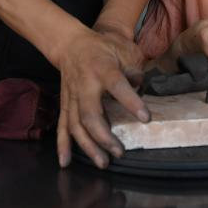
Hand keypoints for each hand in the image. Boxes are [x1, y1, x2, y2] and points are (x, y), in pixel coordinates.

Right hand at [56, 28, 148, 169]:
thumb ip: (134, 69)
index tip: (145, 118)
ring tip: (102, 162)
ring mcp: (72, 96)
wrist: (70, 44)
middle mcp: (85, 85)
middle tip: (119, 152)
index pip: (117, 86)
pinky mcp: (65, 104)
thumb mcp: (122, 49)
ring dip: (88, 146)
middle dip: (104, 136)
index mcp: (102, 69)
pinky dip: (62, 145)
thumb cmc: (101, 48)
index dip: (131, 102)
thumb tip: (141, 86)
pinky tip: (65, 161)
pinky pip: (63, 126)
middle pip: (90, 114)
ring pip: (76, 125)